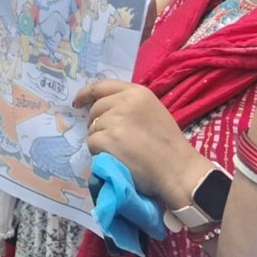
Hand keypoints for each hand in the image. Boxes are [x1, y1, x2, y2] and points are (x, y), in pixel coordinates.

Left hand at [75, 79, 212, 206]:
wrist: (178, 170)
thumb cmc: (168, 146)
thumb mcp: (153, 111)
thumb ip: (130, 105)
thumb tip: (103, 108)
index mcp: (137, 92)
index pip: (102, 86)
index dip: (86, 94)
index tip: (78, 103)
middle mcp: (124, 102)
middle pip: (95, 109)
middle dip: (98, 124)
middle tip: (113, 139)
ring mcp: (115, 120)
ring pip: (92, 128)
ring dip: (100, 140)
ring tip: (121, 150)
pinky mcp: (107, 139)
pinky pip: (92, 143)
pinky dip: (99, 152)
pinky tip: (117, 157)